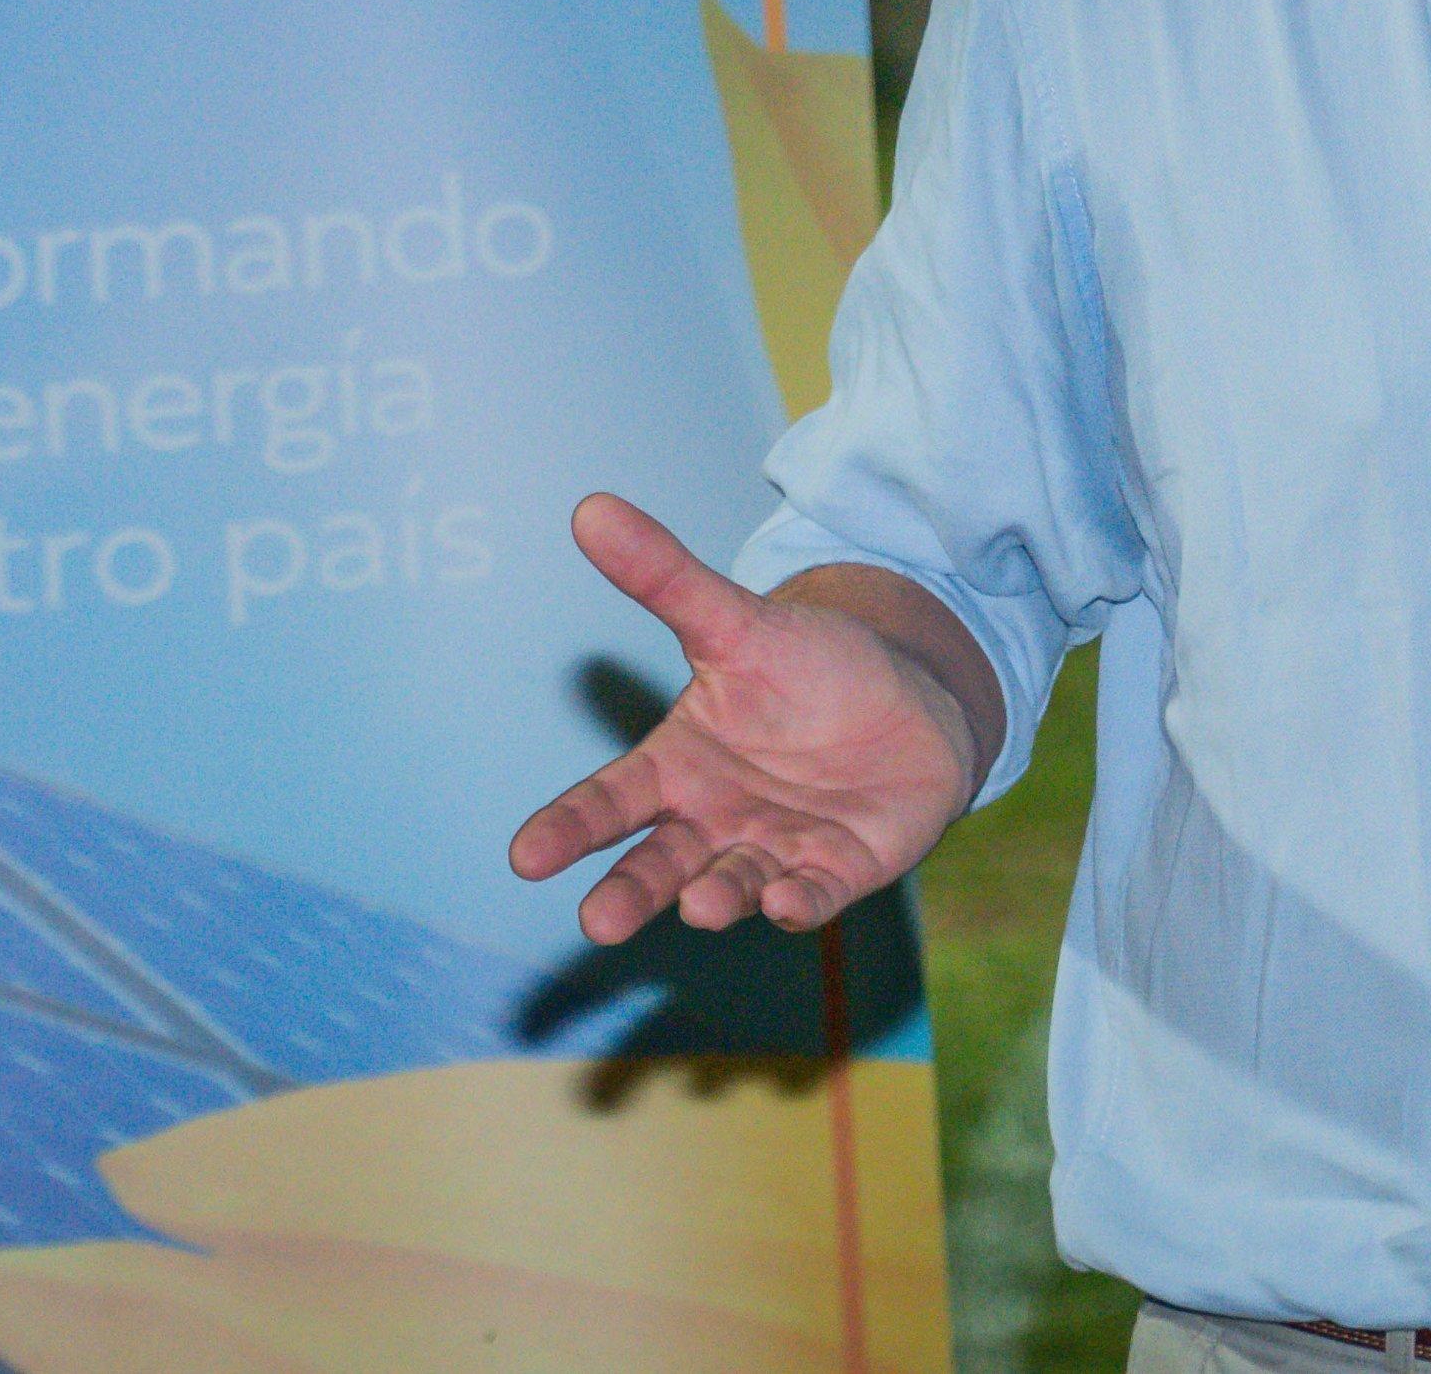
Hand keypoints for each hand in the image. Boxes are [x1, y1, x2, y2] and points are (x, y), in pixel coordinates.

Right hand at [507, 495, 984, 941]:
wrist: (907, 704)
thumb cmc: (807, 671)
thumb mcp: (737, 623)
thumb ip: (665, 578)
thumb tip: (590, 508)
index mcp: (679, 768)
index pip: (611, 802)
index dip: (569, 828)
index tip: (524, 856)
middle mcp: (717, 821)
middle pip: (661, 864)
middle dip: (630, 893)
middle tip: (596, 923)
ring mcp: (776, 850)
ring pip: (735, 885)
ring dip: (717, 897)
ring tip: (700, 905)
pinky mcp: (838, 868)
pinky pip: (815, 893)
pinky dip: (800, 902)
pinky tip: (788, 904)